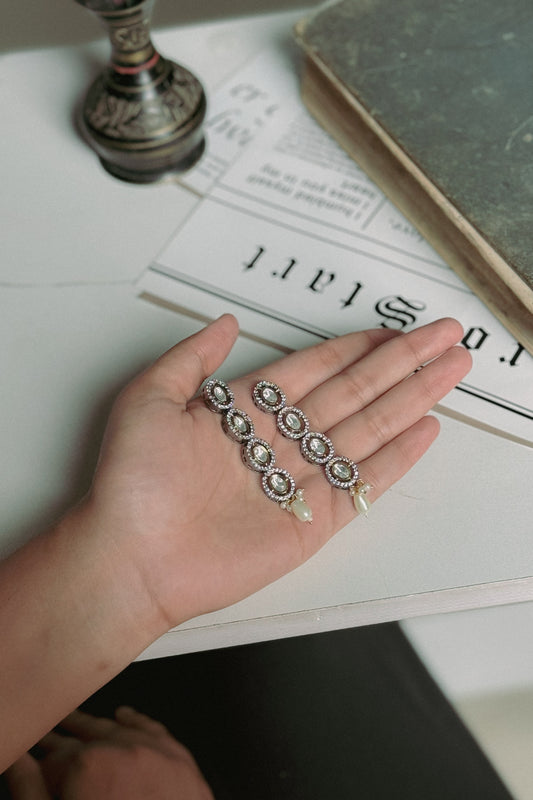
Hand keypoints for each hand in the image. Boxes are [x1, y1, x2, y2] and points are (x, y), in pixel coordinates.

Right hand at [4, 708, 213, 799]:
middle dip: (62, 737)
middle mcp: (123, 750)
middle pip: (84, 736)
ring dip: (93, 726)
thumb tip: (18, 763)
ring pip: (117, 729)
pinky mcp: (181, 762)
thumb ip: (30, 790)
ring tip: (75, 721)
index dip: (38, 758)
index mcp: (88, 768)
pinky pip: (154, 732)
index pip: (53, 755)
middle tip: (46, 734)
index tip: (31, 755)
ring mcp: (155, 753)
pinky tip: (124, 716)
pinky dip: (136, 722)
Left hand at [81, 314, 470, 630]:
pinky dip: (396, 458)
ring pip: (367, 430)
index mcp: (244, 412)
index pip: (314, 368)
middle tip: (443, 338)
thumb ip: (192, 357)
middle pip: (354, 392)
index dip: (356, 347)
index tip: (391, 329)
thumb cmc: (130, 484)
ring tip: (449, 371)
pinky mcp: (311, 523)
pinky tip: (423, 429)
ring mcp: (298, 481)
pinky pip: (361, 483)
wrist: (133, 560)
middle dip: (401, 364)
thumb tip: (226, 322)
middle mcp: (277, 442)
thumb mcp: (148, 398)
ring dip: (411, 399)